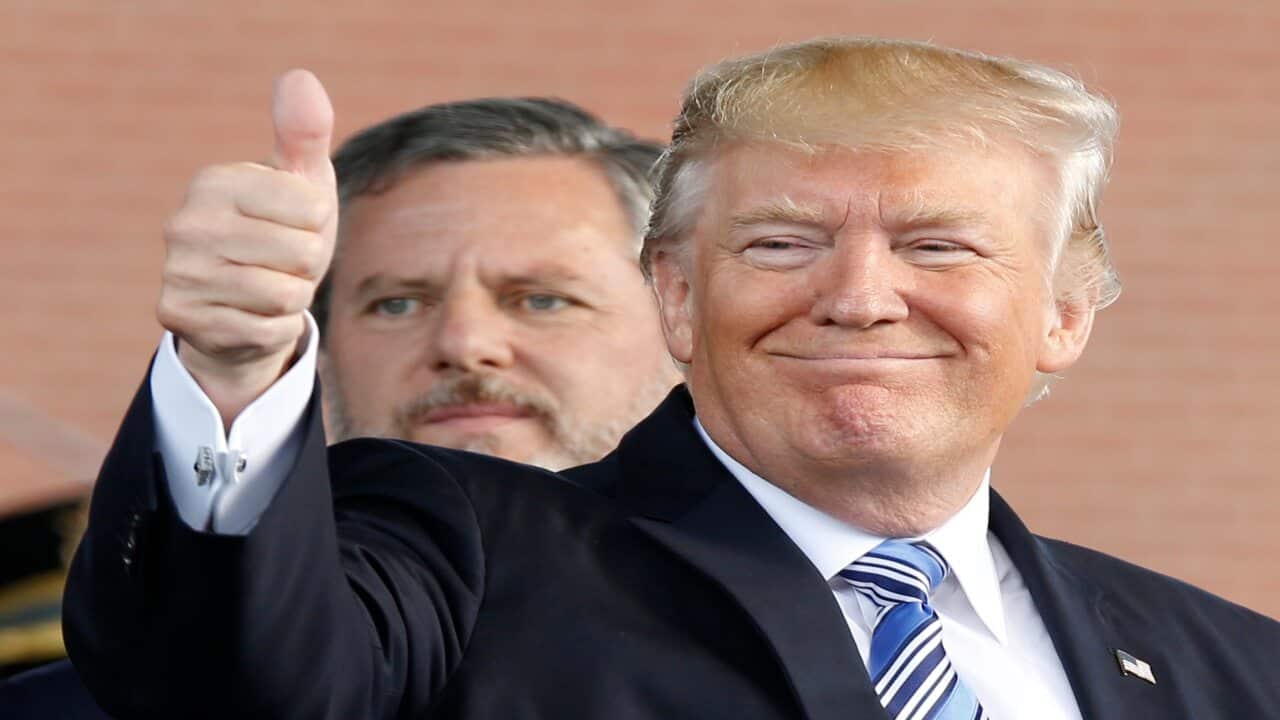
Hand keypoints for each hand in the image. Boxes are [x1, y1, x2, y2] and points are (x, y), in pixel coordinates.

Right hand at [157, 70, 336, 427]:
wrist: (246, 308)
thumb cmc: (282, 234)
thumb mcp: (302, 184)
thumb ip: (305, 134)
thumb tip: (301, 79)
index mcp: (214, 181)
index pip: (311, 208)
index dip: (316, 224)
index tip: (292, 224)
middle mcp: (184, 223)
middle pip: (301, 254)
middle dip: (306, 266)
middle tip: (279, 263)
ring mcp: (177, 272)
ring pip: (285, 295)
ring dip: (290, 299)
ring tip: (266, 287)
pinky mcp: (180, 318)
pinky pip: (267, 330)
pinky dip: (273, 329)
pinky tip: (250, 317)